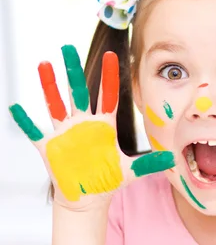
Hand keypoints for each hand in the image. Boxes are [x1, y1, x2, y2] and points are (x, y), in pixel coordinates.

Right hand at [9, 45, 174, 208]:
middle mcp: (83, 124)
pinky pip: (34, 131)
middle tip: (67, 47)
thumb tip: (171, 159)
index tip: (111, 55)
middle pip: (78, 92)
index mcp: (103, 126)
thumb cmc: (107, 180)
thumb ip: (149, 163)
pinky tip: (15, 107)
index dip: (109, 76)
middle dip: (73, 71)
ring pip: (55, 104)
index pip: (107, 95)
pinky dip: (25, 121)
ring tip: (44, 65)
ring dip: (49, 86)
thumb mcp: (131, 170)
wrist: (88, 198)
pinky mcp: (50, 147)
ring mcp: (65, 133)